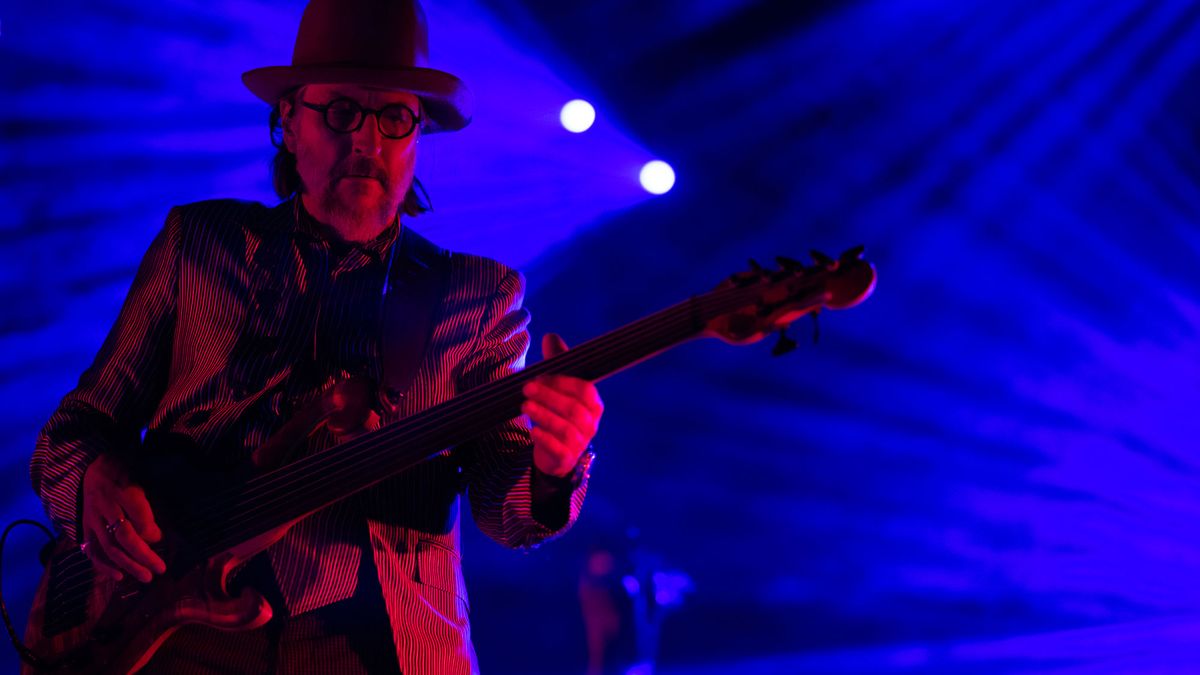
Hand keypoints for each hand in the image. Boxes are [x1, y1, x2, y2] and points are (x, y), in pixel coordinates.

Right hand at [81, 454, 165, 582]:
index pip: (138, 514)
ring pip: (109, 547)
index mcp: (121, 489)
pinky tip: (118, 576)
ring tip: (146, 577)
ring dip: (128, 565)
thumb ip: (145, 507)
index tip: (161, 539)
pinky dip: (104, 565)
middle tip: (161, 569)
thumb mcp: (139, 482)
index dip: (151, 530)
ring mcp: (92, 518)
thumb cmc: (124, 476)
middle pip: (124, 535)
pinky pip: (92, 550)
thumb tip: (154, 537)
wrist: (93, 469)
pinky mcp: (84, 527)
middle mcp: (105, 506)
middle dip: (143, 555)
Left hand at [521, 333, 603, 476]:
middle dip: (549, 396)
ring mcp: (580, 443)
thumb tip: (551, 337)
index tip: (540, 376)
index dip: (563, 382)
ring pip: (565, 429)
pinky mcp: (567, 459)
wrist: (555, 453)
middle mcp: (591, 424)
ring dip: (544, 415)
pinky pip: (559, 450)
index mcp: (593, 405)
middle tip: (527, 388)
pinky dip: (545, 439)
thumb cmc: (558, 414)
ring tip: (525, 406)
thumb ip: (556, 364)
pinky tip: (532, 431)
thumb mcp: (557, 389)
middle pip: (573, 409)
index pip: (585, 390)